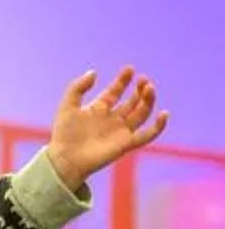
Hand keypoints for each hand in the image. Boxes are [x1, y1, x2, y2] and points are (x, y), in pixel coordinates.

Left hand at [48, 68, 167, 191]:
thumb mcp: (68, 105)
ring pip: (141, 113)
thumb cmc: (64, 135)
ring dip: (148, 100)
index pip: (115, 91)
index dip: (123, 80)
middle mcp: (112, 119)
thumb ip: (78, 87)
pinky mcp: (127, 144)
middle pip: (132, 101)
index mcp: (98, 109)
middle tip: (143, 79)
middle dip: (139, 89)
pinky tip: (164, 114)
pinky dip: (159, 126)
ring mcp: (121, 131)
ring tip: (149, 87)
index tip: (129, 69)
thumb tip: (94, 72)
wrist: (65, 159)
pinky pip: (148, 135)